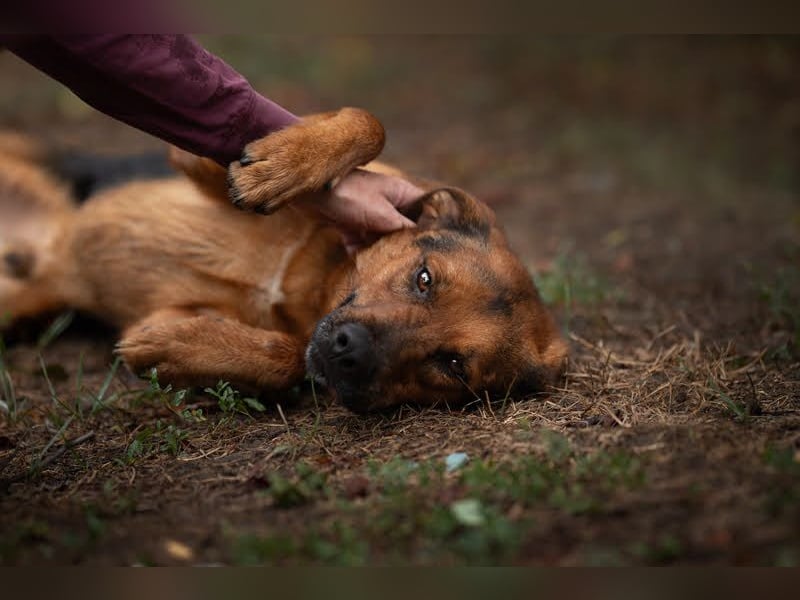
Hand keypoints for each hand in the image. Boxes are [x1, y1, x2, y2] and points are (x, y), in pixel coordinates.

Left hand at [295, 169, 422, 254]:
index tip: (431, 248)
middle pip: (404, 229)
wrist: (312, 192)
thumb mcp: (384, 215)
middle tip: (403, 263)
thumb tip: (422, 242)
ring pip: (382, 238)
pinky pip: (361, 241)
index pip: (426, 211)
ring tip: (381, 265)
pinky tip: (358, 261)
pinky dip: (359, 251)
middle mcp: (389, 203)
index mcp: (402, 194)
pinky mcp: (352, 222)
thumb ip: (405, 229)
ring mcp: (370, 213)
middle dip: (401, 245)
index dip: (431, 229)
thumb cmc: (351, 194)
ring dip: (379, 251)